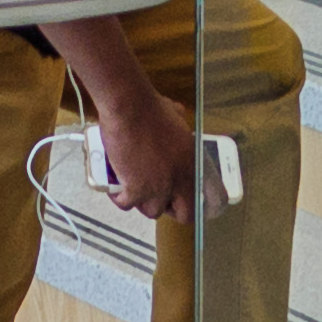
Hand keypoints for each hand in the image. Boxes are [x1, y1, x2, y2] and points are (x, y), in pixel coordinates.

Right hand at [87, 76, 204, 221]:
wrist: (129, 108)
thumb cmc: (150, 106)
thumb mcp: (176, 115)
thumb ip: (180, 125)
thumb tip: (177, 117)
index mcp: (193, 163)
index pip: (207, 199)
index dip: (192, 203)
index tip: (181, 201)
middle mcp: (181, 179)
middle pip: (183, 215)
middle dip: (168, 207)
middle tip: (155, 196)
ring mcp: (159, 188)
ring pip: (152, 211)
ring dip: (141, 201)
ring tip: (131, 186)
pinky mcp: (136, 190)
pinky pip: (126, 204)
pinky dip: (118, 197)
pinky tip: (113, 186)